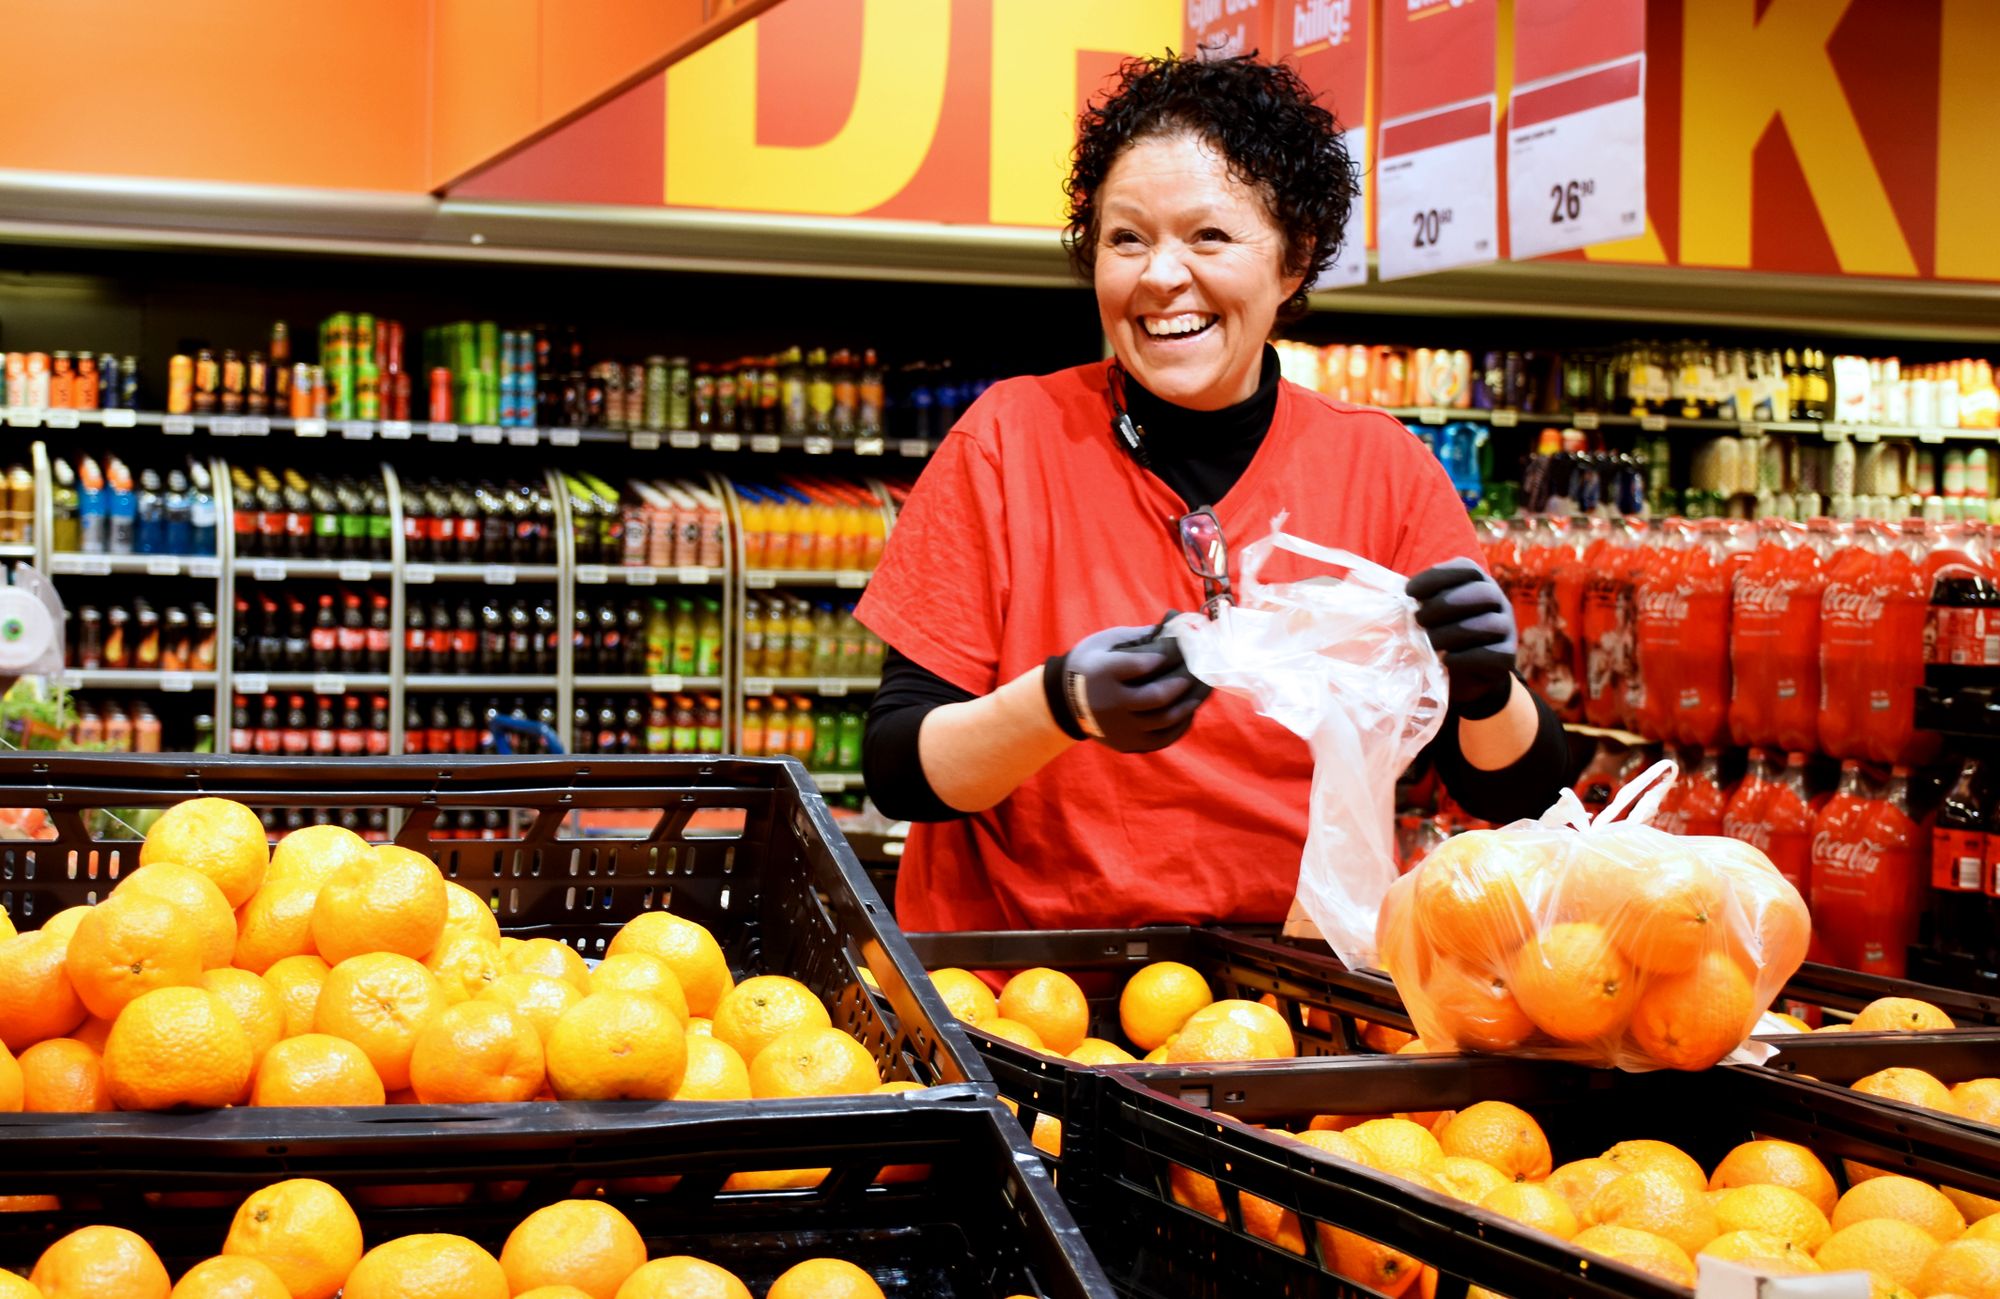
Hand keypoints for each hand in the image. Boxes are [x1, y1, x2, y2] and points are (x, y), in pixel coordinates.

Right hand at [1049, 622, 1208, 752]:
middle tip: (1197, 671)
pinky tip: (1187, 712)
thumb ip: (1137, 636)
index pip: (1138, 665)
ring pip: (1163, 720)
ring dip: (1187, 705)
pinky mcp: (1125, 743)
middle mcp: (1109, 704)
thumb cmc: (1091, 663)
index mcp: (1100, 673)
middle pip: (1156, 696)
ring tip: (1199, 691)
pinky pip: (1161, 739)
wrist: (1064, 701)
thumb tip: (1174, 631)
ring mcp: (1118, 728)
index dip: (1162, 656)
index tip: (1176, 647)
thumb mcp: (1104, 642)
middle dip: (1182, 682)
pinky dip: (1179, 725)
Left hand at [1407, 560, 1516, 718]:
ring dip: (1454, 632)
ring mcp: (1507, 627)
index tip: (1409, 592)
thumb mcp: (1432, 612)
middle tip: (1419, 619)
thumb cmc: (1443, 632)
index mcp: (1478, 582)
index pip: (1465, 568)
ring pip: (1489, 624)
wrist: (1466, 671)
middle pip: (1481, 592)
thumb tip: (1395, 600)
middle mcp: (1498, 600)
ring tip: (1431, 641)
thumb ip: (1421, 602)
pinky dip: (1467, 657)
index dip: (1436, 577)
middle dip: (1445, 604)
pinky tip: (1446, 660)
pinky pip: (1494, 654)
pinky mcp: (1507, 656)